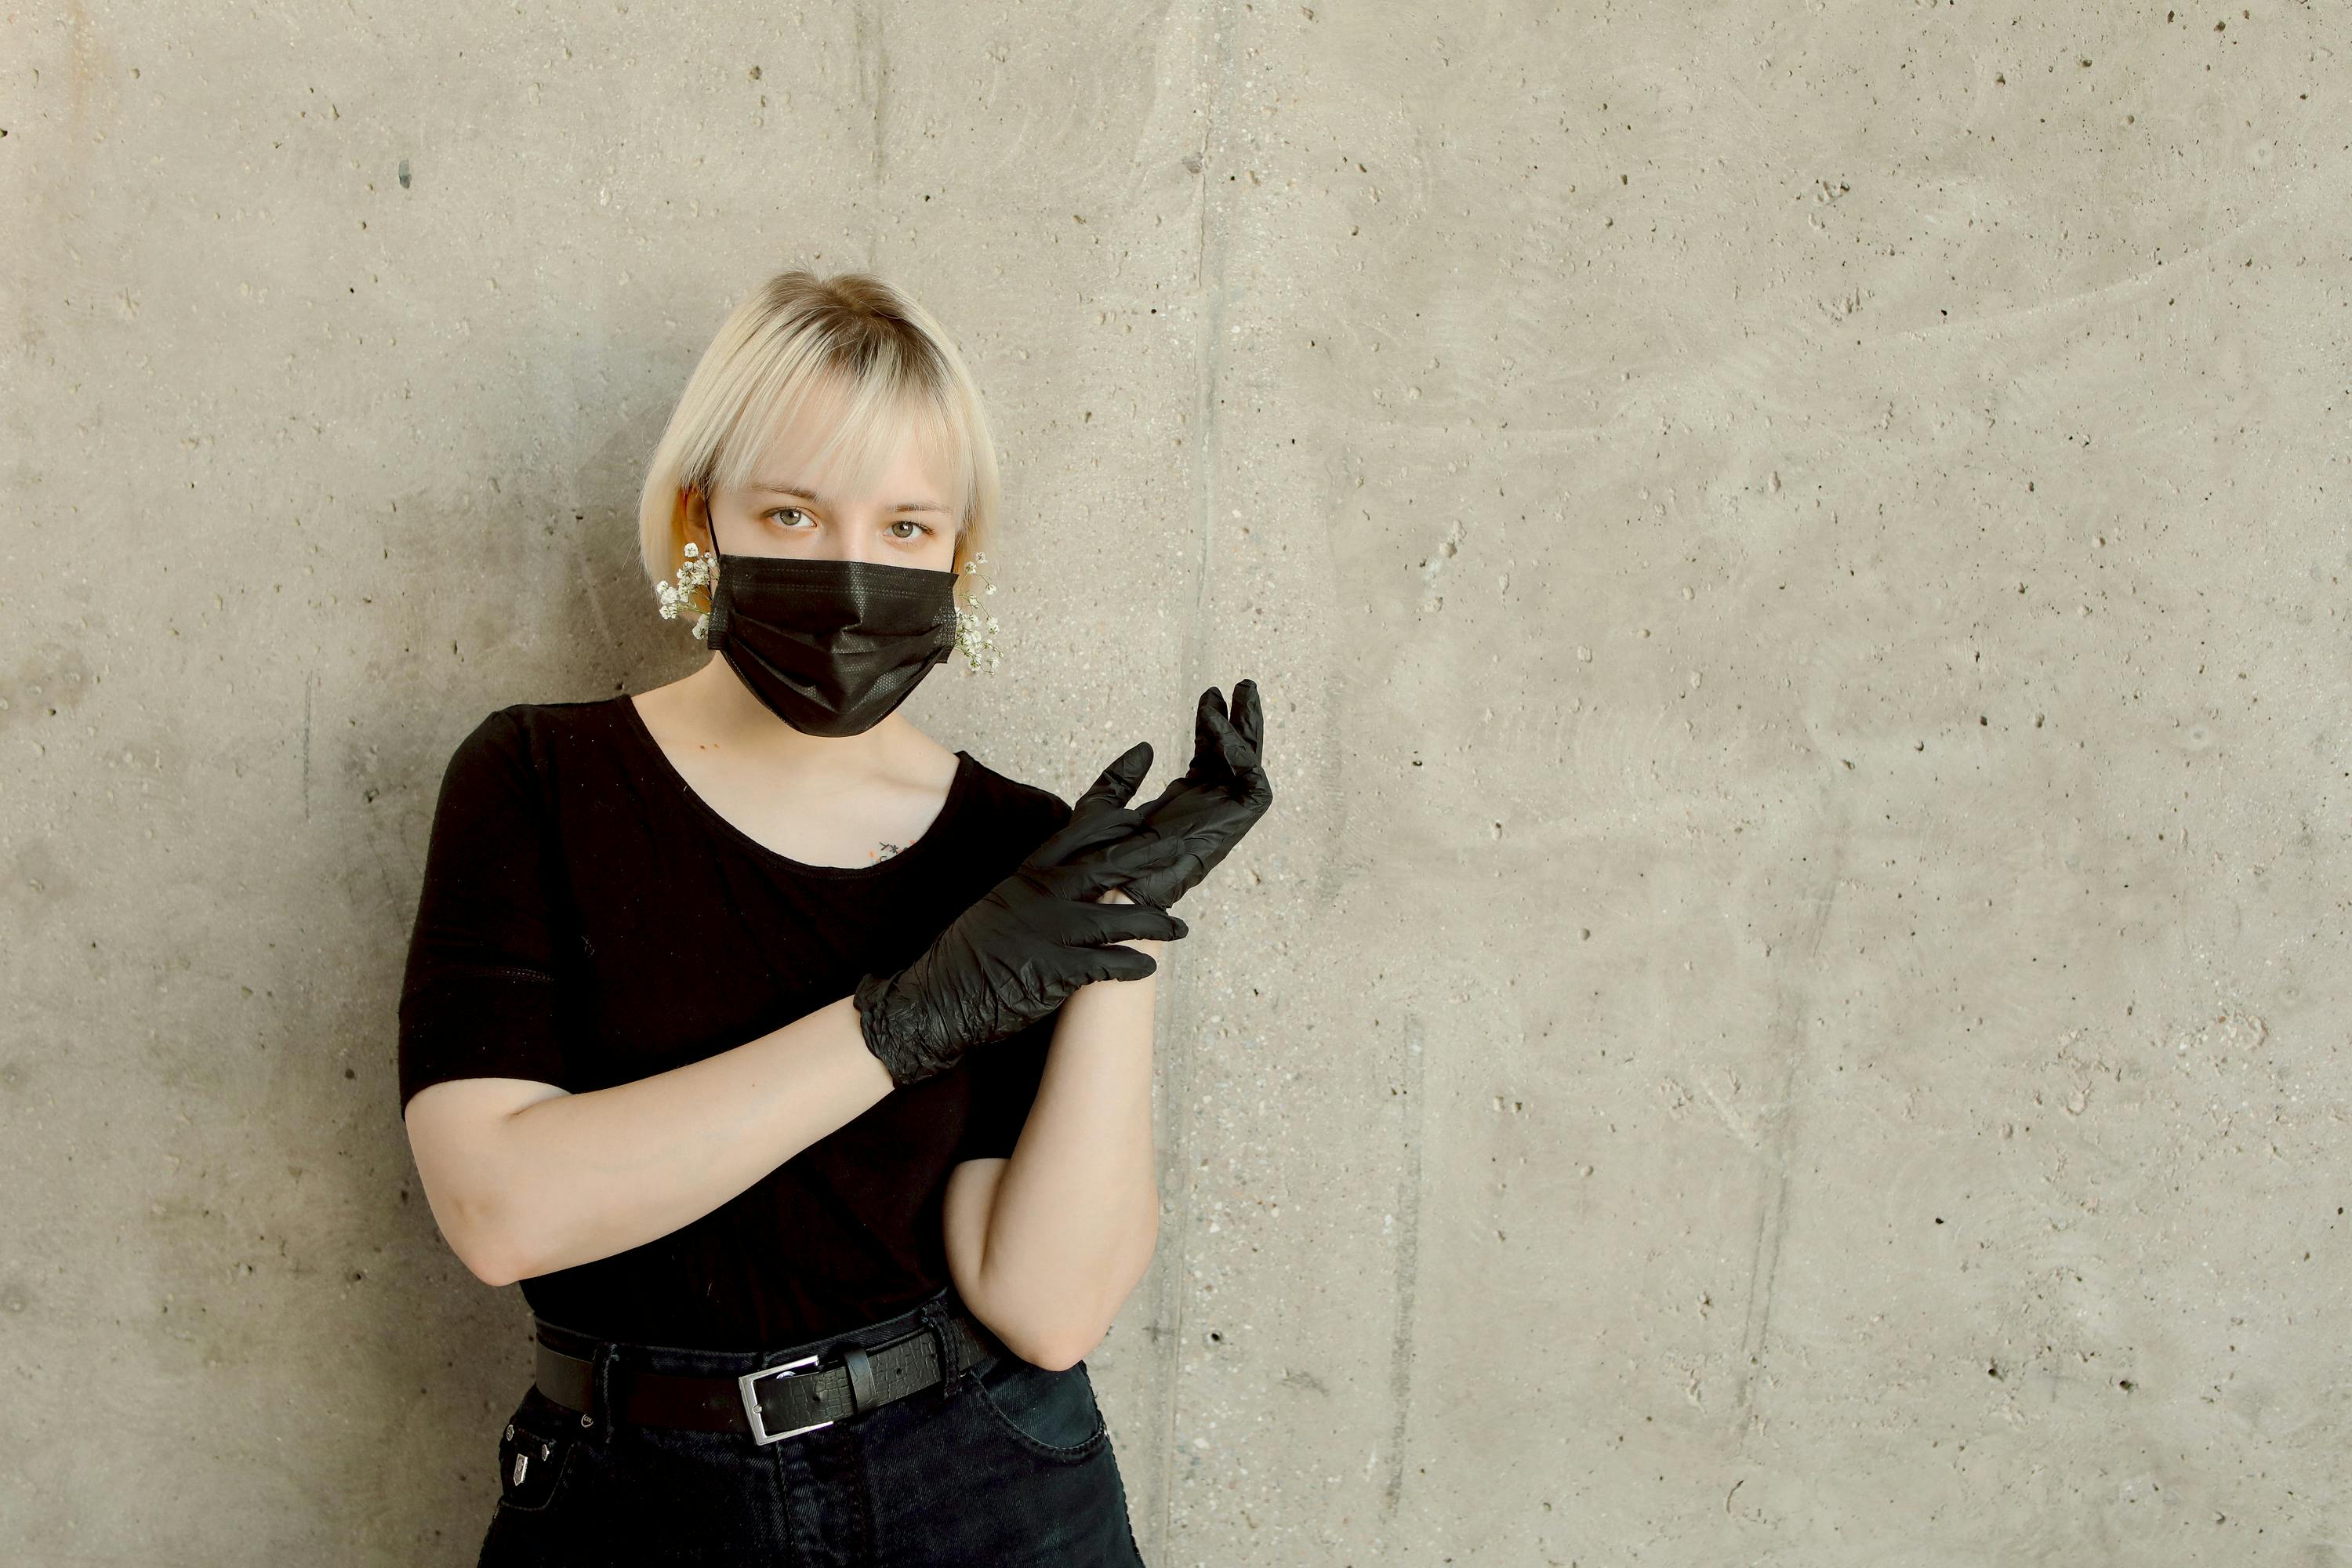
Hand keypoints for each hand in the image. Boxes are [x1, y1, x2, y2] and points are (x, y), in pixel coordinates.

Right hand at [852, 743, 1191, 1086]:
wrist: (934, 999)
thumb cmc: (969, 956)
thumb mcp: (1002, 904)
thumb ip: (1036, 886)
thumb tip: (1066, 877)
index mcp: (1031, 873)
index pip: (1081, 826)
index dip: (1116, 800)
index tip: (1141, 770)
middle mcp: (1043, 892)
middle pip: (1111, 860)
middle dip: (1152, 854)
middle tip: (1185, 847)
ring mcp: (1051, 929)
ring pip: (1120, 914)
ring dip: (1154, 921)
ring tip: (1180, 929)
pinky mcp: (1055, 969)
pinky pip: (1107, 962)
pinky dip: (1131, 964)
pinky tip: (1148, 967)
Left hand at [1116, 679, 1272, 910]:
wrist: (1103, 884)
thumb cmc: (1096, 857)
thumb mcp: (1103, 803)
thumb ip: (1122, 776)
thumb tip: (1146, 747)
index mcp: (1184, 805)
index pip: (1210, 760)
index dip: (1212, 728)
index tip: (1208, 696)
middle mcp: (1208, 810)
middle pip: (1237, 759)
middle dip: (1243, 721)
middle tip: (1243, 685)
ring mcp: (1221, 819)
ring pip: (1251, 767)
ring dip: (1249, 730)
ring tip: (1242, 693)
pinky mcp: (1232, 827)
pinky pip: (1253, 788)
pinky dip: (1242, 757)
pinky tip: (1219, 732)